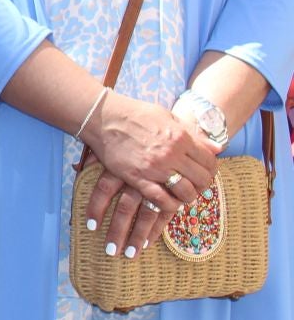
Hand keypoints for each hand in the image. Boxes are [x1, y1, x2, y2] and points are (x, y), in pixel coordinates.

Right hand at [81, 93, 219, 256]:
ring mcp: (154, 167)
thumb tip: (217, 148)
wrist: (102, 116)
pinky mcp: (137, 177)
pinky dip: (169, 205)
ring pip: (185, 192)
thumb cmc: (135, 113)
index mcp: (181, 137)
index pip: (209, 162)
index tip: (204, 173)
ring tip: (181, 195)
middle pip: (201, 179)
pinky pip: (161, 200)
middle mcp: (171, 154)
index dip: (211, 171)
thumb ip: (193, 133)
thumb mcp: (168, 116)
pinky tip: (168, 202)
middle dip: (202, 186)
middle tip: (195, 186)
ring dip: (187, 197)